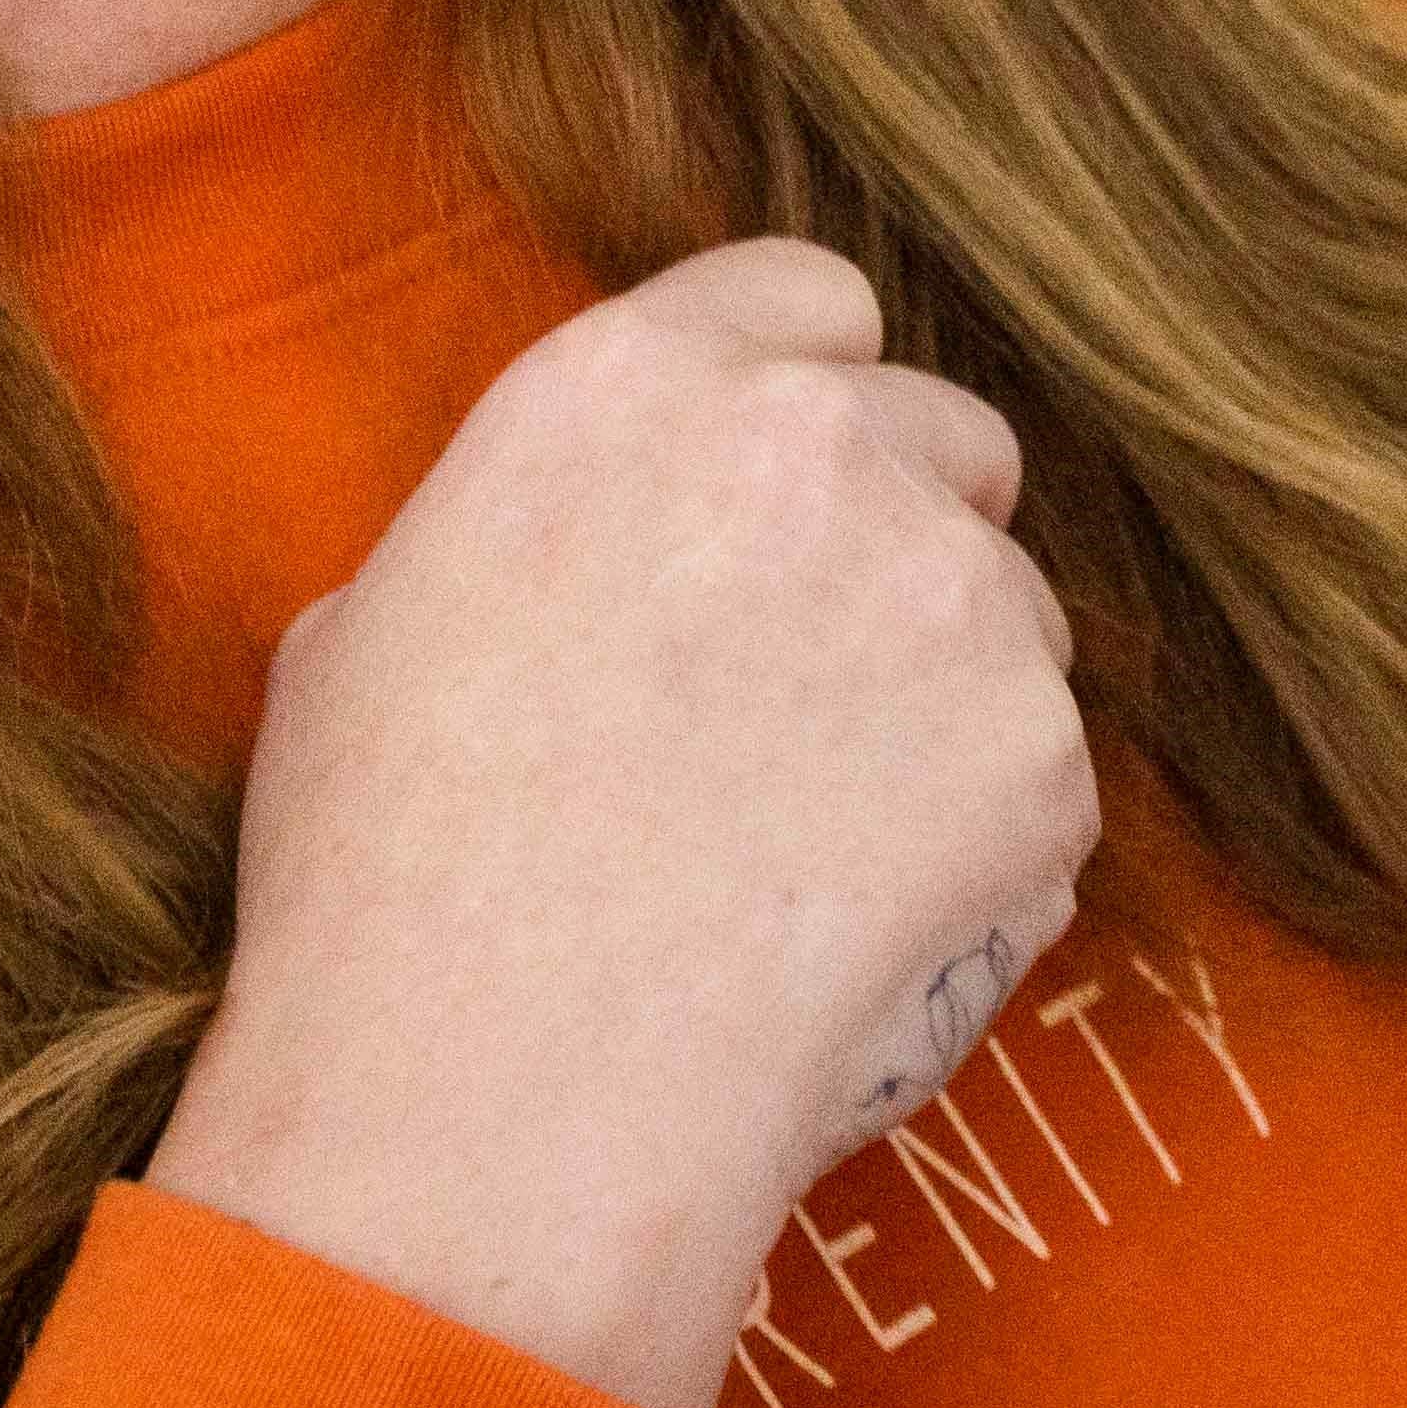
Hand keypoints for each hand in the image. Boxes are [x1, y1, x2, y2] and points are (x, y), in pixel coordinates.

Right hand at [147, 239, 1094, 1407]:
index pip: (805, 300)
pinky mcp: (1037, 748)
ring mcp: (944, 591)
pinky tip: (868, 932)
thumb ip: (517, 535)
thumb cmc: (383, 889)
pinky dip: (990, 843)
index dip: (808, 400)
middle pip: (943, 438)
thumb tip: (568, 566)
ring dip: (956, 691)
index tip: (789, 503)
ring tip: (826, 846)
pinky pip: (1045, 773)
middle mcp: (810, 444)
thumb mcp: (361, 636)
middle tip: (828, 692)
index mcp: (628, 385)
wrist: (495, 1106)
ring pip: (1012, 608)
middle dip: (909, 536)